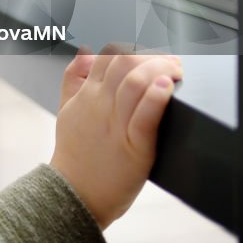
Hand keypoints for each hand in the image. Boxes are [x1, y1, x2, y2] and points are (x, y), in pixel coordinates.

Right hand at [49, 46, 183, 229]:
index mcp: (87, 94)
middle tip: (172, 63)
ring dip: (159, 69)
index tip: (153, 55)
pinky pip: (144, 117)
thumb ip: (73, 78)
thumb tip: (85, 51)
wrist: (74, 193)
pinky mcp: (134, 148)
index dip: (134, 48)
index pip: (108, 55)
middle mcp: (100, 104)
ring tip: (176, 71)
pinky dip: (156, 98)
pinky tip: (166, 87)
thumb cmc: (75, 154)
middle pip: (124, 62)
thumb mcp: (66, 110)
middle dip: (153, 55)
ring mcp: (115, 125)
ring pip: (135, 83)